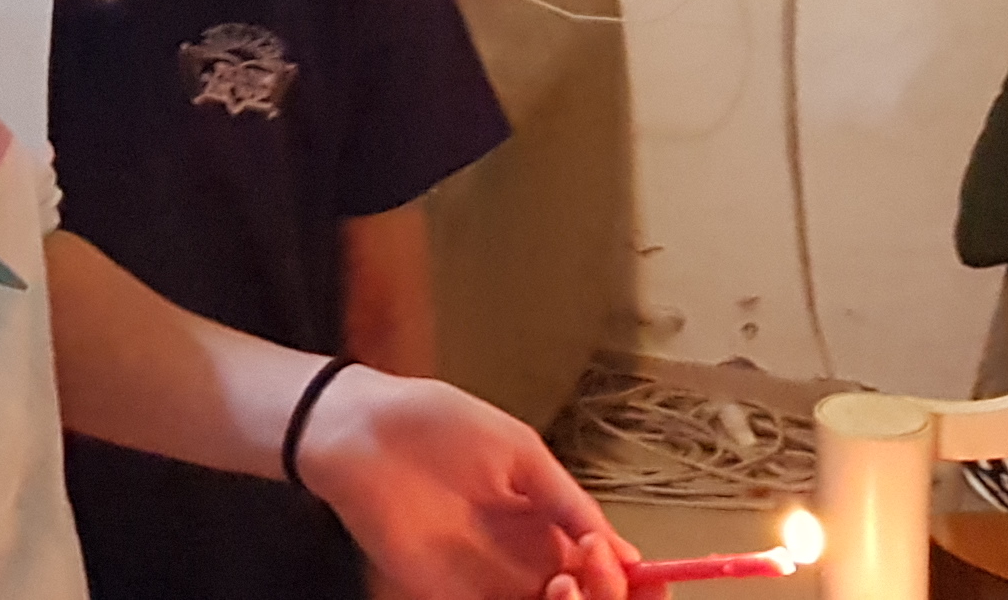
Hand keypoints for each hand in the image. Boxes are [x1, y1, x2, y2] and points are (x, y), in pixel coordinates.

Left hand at [295, 367, 634, 599]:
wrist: (359, 429)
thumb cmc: (435, 424)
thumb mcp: (519, 453)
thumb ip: (569, 503)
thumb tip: (624, 551)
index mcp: (548, 523)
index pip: (605, 570)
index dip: (635, 584)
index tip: (648, 578)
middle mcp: (526, 561)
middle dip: (611, 598)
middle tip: (595, 567)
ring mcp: (490, 582)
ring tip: (564, 583)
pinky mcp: (451, 596)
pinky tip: (548, 593)